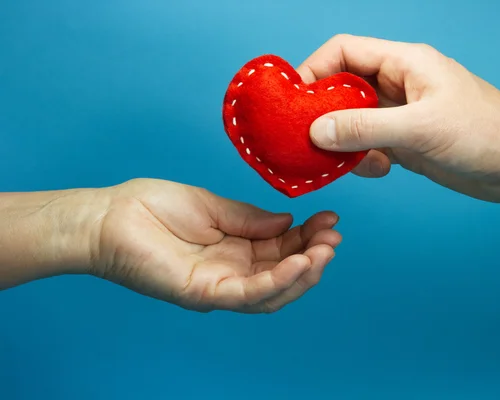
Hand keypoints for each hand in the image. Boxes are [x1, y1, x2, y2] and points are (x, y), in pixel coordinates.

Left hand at [86, 179, 340, 312]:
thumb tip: (288, 221)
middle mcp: (233, 270)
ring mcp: (221, 285)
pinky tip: (301, 261)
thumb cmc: (153, 207)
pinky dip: (279, 281)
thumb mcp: (213, 206)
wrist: (110, 216)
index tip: (330, 218)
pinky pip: (250, 293)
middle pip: (285, 273)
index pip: (283, 248)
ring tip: (325, 249)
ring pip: (275, 291)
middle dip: (314, 255)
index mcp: (236, 248)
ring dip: (305, 273)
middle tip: (334, 235)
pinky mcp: (206, 293)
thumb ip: (251, 218)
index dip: (309, 236)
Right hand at [298, 34, 499, 202]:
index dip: (314, 70)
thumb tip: (317, 130)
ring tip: (344, 162)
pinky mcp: (406, 142)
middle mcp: (398, 85)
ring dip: (342, 142)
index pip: (344, 51)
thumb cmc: (486, 132)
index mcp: (403, 63)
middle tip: (305, 139)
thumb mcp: (420, 128)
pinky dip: (362, 159)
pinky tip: (377, 170)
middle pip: (342, 88)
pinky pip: (368, 145)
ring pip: (352, 121)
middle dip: (322, 113)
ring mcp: (401, 115)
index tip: (294, 102)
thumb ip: (366, 128)